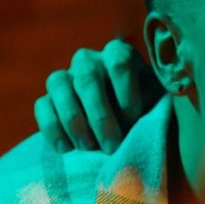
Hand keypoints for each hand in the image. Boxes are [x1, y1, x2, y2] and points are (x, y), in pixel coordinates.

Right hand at [35, 38, 158, 152]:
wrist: (121, 134)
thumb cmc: (145, 117)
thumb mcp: (157, 106)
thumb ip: (159, 105)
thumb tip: (163, 113)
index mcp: (119, 55)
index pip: (119, 62)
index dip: (126, 93)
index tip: (135, 120)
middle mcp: (89, 60)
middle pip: (86, 75)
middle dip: (99, 114)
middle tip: (111, 145)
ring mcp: (65, 77)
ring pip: (58, 83)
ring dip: (73, 119)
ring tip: (88, 147)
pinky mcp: (47, 99)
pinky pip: (41, 105)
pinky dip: (52, 128)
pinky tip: (66, 148)